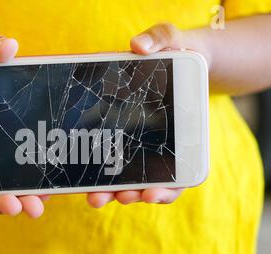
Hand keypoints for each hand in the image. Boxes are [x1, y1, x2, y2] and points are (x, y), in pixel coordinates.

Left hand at [87, 23, 198, 208]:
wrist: (169, 57)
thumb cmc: (175, 51)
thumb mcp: (172, 39)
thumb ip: (161, 39)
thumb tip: (139, 46)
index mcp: (183, 132)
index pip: (181, 171)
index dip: (167, 188)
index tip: (150, 193)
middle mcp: (163, 145)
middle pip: (153, 182)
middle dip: (133, 194)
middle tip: (118, 198)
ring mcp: (141, 145)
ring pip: (131, 179)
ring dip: (114, 191)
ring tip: (96, 197)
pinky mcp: (121, 139)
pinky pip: (113, 163)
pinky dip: (103, 175)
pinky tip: (87, 179)